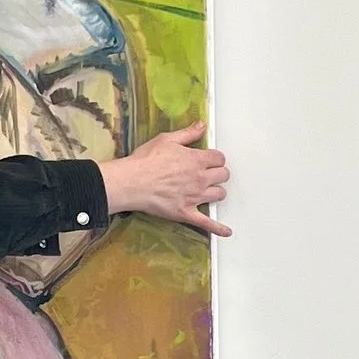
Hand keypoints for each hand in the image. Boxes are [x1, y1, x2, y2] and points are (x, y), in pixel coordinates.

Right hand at [98, 123, 230, 235]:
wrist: (132, 182)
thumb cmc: (145, 161)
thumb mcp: (167, 139)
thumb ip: (188, 134)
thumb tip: (201, 126)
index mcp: (197, 160)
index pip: (219, 158)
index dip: (215, 158)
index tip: (210, 159)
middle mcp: (200, 178)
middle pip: (223, 175)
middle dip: (218, 173)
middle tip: (210, 173)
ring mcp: (195, 197)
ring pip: (219, 194)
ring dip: (217, 191)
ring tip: (210, 190)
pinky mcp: (186, 213)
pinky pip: (207, 223)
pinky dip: (218, 228)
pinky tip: (226, 232)